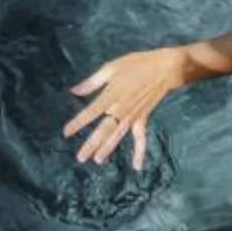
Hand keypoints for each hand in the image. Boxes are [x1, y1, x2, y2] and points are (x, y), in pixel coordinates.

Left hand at [63, 50, 188, 169]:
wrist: (165, 68)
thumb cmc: (138, 64)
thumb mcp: (113, 67)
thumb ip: (93, 81)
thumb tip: (74, 91)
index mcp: (112, 94)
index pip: (92, 111)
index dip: (79, 122)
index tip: (66, 133)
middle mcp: (122, 108)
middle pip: (105, 129)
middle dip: (92, 143)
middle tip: (80, 157)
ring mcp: (133, 115)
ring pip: (118, 135)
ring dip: (108, 148)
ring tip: (97, 160)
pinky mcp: (143, 118)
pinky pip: (141, 138)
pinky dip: (140, 152)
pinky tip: (137, 166)